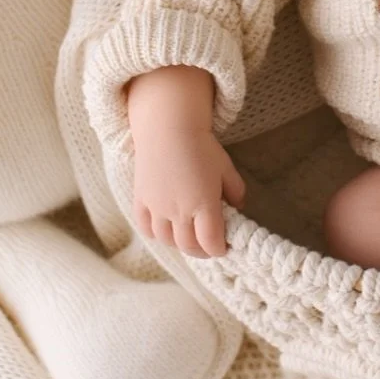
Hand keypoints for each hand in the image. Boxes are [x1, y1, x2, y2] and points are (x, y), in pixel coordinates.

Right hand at [130, 123, 246, 258]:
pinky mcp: (141, 201)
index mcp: (203, 205)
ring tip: (189, 237)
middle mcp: (178, 211)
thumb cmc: (201, 146)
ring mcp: (157, 208)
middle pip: (189, 247)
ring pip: (167, 241)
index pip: (211, 243)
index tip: (224, 246)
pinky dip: (157, 234)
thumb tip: (238, 208)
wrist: (168, 127)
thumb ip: (236, 191)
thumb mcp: (226, 168)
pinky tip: (166, 228)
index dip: (220, 249)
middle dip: (202, 251)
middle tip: (209, 245)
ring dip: (180, 244)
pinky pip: (146, 228)